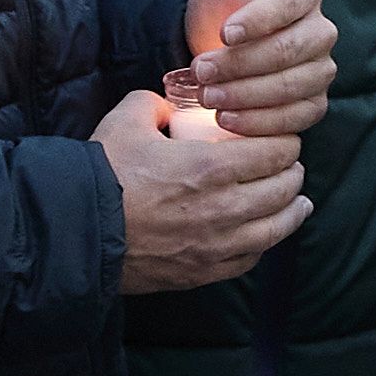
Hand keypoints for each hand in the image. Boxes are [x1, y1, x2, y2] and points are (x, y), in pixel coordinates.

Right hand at [101, 89, 309, 291]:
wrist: (76, 233)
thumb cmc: (101, 175)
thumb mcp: (125, 121)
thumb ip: (154, 104)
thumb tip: (166, 108)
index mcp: (209, 168)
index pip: (273, 153)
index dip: (286, 142)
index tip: (283, 138)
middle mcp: (222, 209)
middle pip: (282, 189)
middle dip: (291, 172)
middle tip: (289, 164)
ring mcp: (215, 245)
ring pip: (275, 228)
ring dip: (291, 211)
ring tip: (299, 202)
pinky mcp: (201, 272)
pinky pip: (248, 259)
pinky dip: (264, 244)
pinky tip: (265, 234)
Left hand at [193, 0, 335, 138]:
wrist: (217, 51)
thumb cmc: (220, 8)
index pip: (288, 5)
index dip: (257, 20)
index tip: (222, 33)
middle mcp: (320, 32)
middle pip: (289, 52)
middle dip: (242, 65)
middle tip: (201, 72)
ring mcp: (320, 71)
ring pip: (293, 87)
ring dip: (247, 96)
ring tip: (209, 98)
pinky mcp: (312, 105)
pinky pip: (295, 118)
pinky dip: (260, 123)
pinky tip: (227, 122)